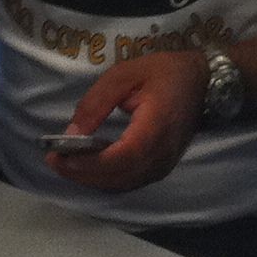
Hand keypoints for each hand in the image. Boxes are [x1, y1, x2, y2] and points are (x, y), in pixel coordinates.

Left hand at [46, 50, 205, 193]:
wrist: (202, 83)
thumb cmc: (164, 73)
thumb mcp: (125, 75)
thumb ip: (96, 103)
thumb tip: (71, 133)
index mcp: (156, 127)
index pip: (122, 157)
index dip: (89, 162)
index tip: (59, 157)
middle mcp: (162, 153)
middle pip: (119, 176)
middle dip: (81, 173)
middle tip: (53, 161)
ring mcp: (164, 164)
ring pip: (123, 183)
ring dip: (91, 179)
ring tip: (64, 164)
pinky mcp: (161, 167)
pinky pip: (130, 181)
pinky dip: (105, 178)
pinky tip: (87, 167)